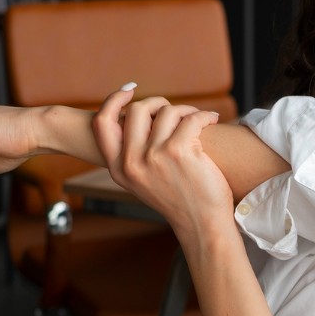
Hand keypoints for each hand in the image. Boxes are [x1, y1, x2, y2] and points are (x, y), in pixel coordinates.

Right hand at [93, 87, 233, 240]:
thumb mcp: (143, 181)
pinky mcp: (179, 151)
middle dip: (159, 103)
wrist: (202, 225)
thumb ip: (135, 154)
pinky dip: (205, 115)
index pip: (102, 123)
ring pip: (167, 111)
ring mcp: (154, 156)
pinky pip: (191, 118)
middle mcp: (131, 163)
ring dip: (186, 110)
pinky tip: (212, 120)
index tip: (130, 90)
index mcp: (118, 169)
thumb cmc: (179, 200)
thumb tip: (140, 115)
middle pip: (137, 110)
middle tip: (177, 111)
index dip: (113, 101)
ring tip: (199, 119)